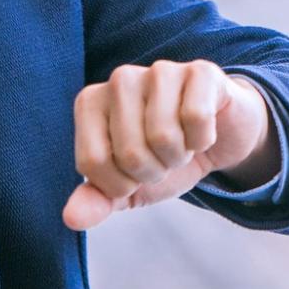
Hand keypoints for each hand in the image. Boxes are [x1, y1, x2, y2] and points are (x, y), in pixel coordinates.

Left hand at [61, 59, 275, 231]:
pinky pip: (196, 118)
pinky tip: (201, 129)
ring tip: (181, 143)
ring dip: (179, 156)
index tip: (134, 172)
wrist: (216, 138)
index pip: (93, 163)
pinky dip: (203, 139)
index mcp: (90, 103)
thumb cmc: (162, 158)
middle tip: (163, 157)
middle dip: (154, 171)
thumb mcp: (127, 187)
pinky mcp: (200, 71)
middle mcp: (120, 79)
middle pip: (130, 153)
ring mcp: (160, 70)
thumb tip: (72, 218)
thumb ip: (97, 200)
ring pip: (163, 137)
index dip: (121, 184)